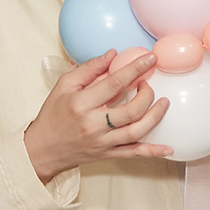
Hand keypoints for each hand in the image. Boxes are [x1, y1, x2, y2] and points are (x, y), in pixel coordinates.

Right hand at [23, 50, 172, 180]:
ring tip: (163, 102)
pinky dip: (152, 152)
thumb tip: (112, 54)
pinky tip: (168, 148)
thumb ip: (88, 69)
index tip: (150, 59)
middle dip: (147, 94)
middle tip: (148, 83)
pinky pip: (134, 154)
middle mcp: (94, 125)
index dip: (135, 69)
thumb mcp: (63, 86)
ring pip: (137, 131)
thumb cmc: (52, 115)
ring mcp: (102, 142)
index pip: (114, 83)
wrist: (41, 150)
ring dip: (155, 116)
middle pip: (131, 109)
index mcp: (81, 104)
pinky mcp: (107, 155)